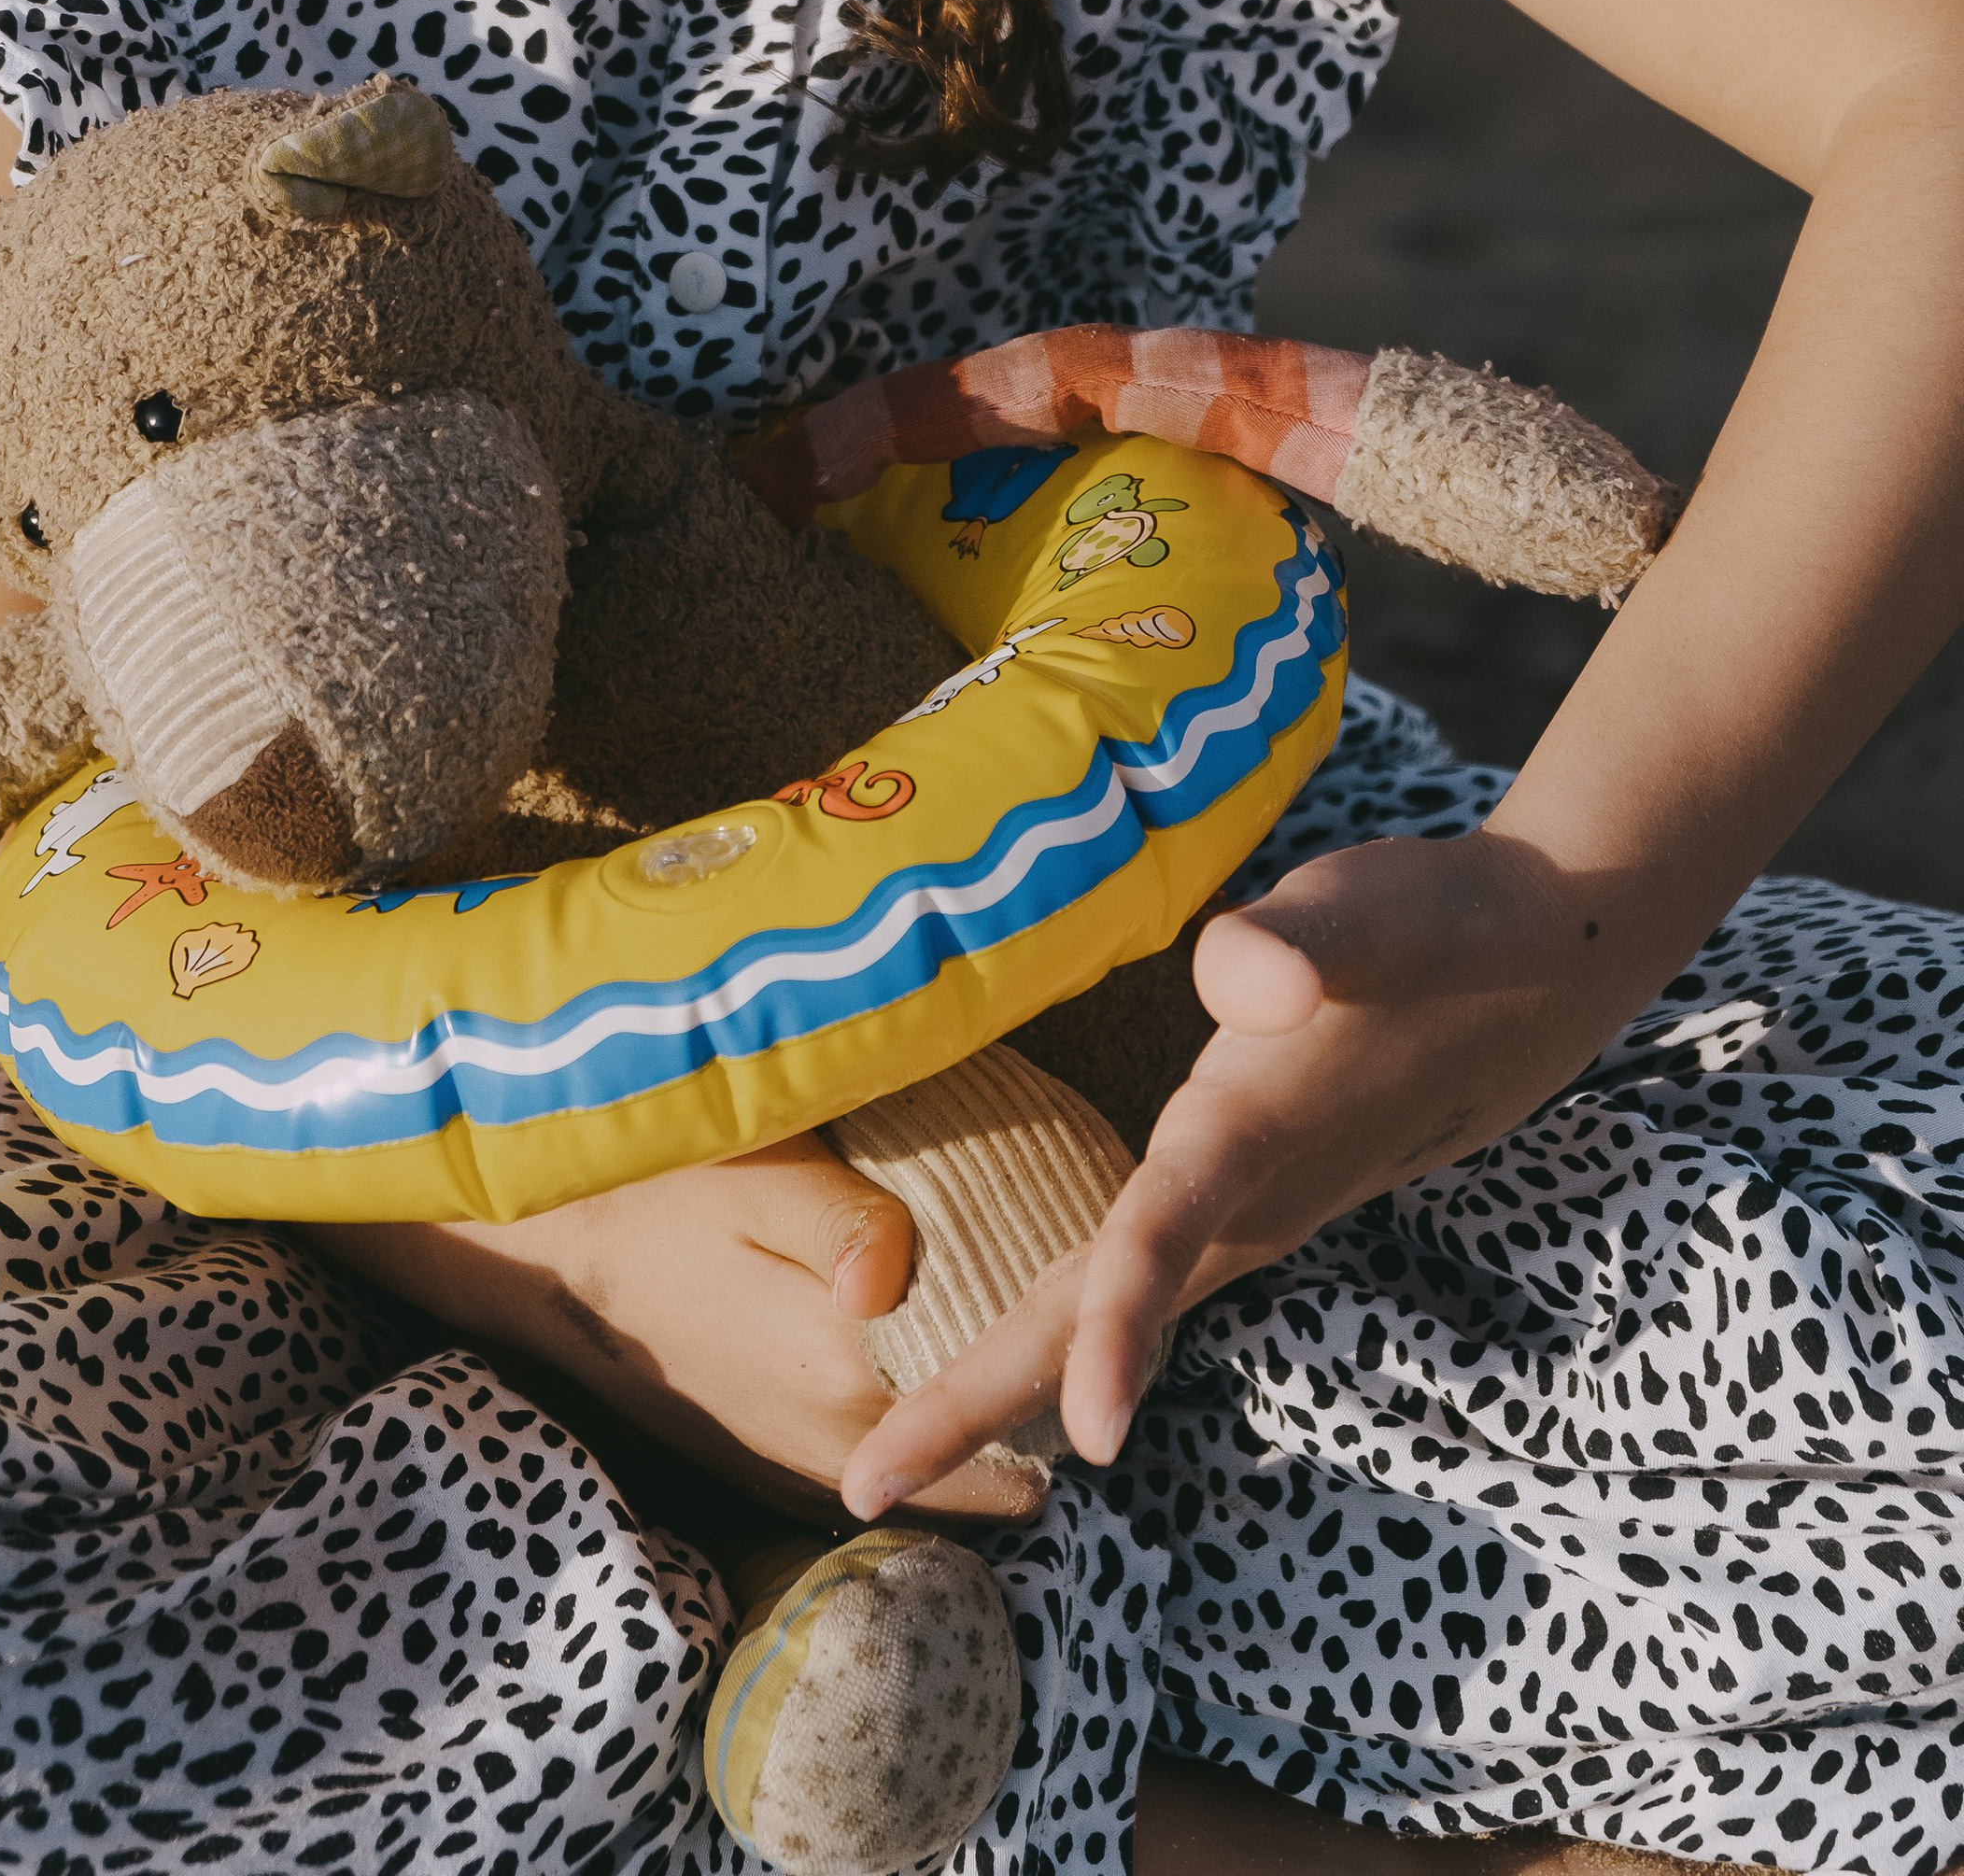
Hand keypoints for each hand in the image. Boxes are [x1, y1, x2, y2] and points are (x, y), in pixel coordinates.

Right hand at [314, 1131, 1043, 1527]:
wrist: (554, 1259)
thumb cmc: (665, 1191)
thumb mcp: (760, 1173)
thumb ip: (849, 1224)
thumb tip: (900, 1276)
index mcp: (847, 1368)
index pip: (1010, 1415)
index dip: (1079, 1376)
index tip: (1126, 1325)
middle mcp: (831, 1445)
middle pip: (991, 1480)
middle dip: (1050, 1431)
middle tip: (1101, 1362)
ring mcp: (794, 1470)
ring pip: (940, 1498)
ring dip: (995, 1457)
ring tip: (1042, 1389)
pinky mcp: (765, 1470)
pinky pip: (881, 1489)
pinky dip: (930, 1464)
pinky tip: (946, 1402)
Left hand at [842, 827, 1673, 1515]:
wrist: (1537, 972)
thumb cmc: (1434, 930)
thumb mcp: (1372, 910)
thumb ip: (1304, 943)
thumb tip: (1246, 979)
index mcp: (1248, 1140)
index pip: (1157, 1243)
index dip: (1114, 1329)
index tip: (1083, 1436)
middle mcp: (1240, 1202)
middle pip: (1090, 1318)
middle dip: (978, 1404)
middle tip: (860, 1489)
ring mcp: (1245, 1211)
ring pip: (1103, 1312)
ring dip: (1002, 1381)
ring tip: (895, 1455)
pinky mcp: (1245, 1193)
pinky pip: (1132, 1285)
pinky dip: (1066, 1334)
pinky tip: (1023, 1366)